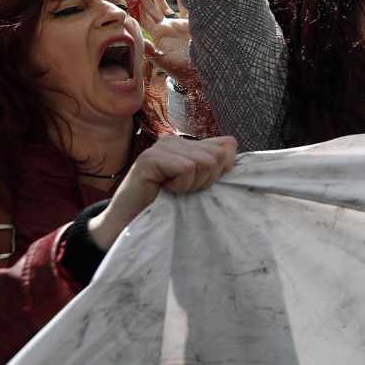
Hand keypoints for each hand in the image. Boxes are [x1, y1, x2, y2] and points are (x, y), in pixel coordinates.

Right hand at [87, 135, 236, 250]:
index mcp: (189, 144)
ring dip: (192, 185)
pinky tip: (164, 190)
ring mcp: (161, 147)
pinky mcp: (150, 158)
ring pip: (204, 162)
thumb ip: (215, 168)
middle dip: (206, 180)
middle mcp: (175, 140)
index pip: (228, 145)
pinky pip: (186, 168)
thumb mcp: (197, 185)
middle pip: (218, 155)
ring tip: (173, 191)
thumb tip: (234, 157)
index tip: (199, 185)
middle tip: (183, 190)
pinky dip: (180, 185)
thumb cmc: (167, 206)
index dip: (222, 171)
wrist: (130, 224)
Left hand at [134, 0, 191, 76]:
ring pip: (165, 8)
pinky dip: (183, 2)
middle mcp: (165, 28)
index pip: (143, 18)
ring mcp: (177, 26)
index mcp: (158, 35)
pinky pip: (186, 11)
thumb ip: (152, 50)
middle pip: (151, 10)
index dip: (136, 7)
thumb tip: (139, 40)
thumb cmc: (180, 68)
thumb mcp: (164, 60)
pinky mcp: (190, 25)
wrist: (198, 71)